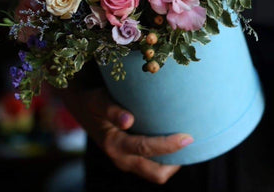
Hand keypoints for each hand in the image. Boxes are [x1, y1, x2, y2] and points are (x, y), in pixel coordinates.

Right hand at [56, 84, 193, 183]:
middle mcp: (121, 158)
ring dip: (171, 162)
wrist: (82, 105)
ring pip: (155, 173)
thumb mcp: (98, 100)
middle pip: (155, 172)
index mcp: (114, 145)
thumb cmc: (93, 100)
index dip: (168, 145)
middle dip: (175, 161)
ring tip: (185, 142)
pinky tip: (173, 139)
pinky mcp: (130, 157)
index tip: (188, 137)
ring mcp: (126, 160)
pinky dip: (165, 159)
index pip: (145, 149)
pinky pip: (152, 166)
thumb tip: (128, 120)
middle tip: (191, 141)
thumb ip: (111, 109)